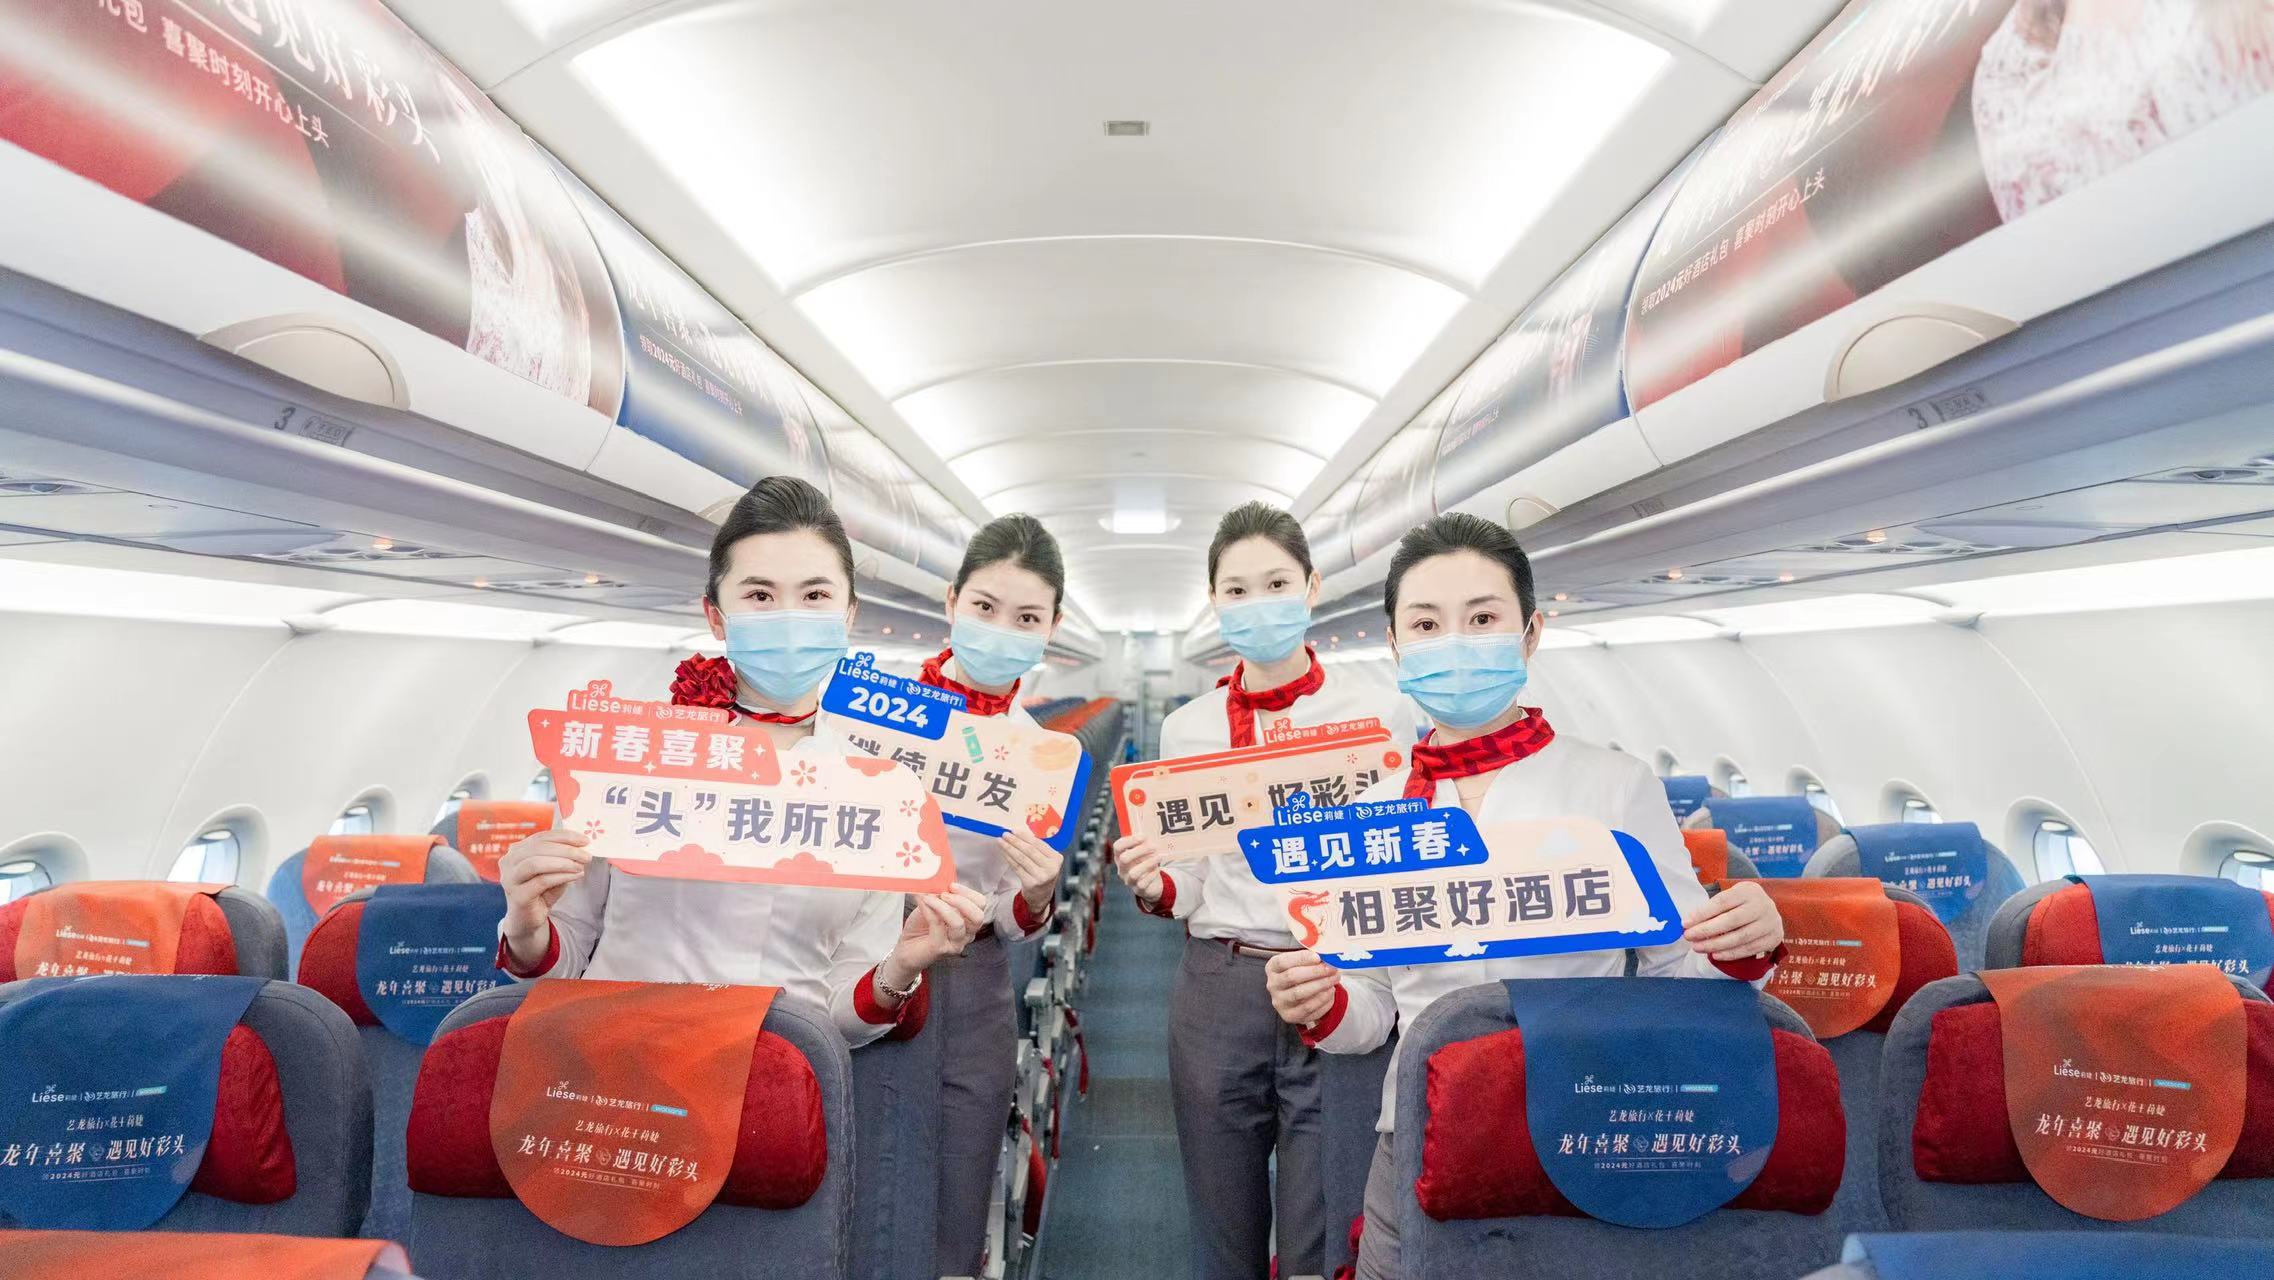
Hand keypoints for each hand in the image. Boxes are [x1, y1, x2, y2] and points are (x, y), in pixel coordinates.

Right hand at [498, 829, 591, 965]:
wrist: (528, 919)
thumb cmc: (541, 891)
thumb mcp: (553, 870)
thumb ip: (562, 856)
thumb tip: (581, 845)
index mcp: (516, 851)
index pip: (541, 837)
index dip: (564, 837)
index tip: (585, 840)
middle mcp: (508, 862)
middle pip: (538, 848)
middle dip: (566, 850)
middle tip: (586, 855)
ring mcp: (510, 879)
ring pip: (536, 863)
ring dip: (563, 862)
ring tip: (581, 866)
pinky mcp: (517, 895)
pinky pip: (541, 881)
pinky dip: (561, 876)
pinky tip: (575, 876)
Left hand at [887, 883, 990, 981]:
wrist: (906, 947)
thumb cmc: (922, 926)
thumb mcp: (933, 904)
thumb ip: (940, 894)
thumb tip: (939, 880)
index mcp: (968, 921)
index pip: (980, 905)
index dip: (968, 893)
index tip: (951, 885)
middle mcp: (966, 934)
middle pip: (978, 916)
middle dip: (962, 901)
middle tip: (944, 893)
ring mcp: (955, 943)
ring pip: (959, 924)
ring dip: (943, 907)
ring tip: (930, 898)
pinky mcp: (940, 949)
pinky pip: (938, 927)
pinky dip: (929, 911)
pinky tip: (922, 902)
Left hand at [1000, 829, 1063, 913]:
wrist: (1042, 895)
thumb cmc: (1043, 873)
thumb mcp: (1047, 860)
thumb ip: (1038, 849)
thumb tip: (1019, 833)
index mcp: (1056, 858)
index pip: (1039, 844)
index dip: (1025, 836)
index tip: (1014, 830)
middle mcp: (1051, 868)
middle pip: (1029, 850)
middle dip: (1015, 841)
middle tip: (1005, 834)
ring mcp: (1041, 876)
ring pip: (1021, 858)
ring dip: (1009, 848)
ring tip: (1001, 842)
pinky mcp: (1031, 883)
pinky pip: (1017, 868)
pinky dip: (1009, 858)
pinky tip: (1004, 853)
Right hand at [1112, 834, 1166, 904]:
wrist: (1151, 884)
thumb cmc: (1146, 864)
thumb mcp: (1143, 853)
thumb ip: (1143, 844)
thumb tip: (1146, 836)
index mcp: (1120, 857)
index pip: (1118, 847)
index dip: (1129, 840)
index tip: (1143, 837)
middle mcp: (1122, 869)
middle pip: (1124, 859)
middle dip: (1140, 850)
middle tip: (1154, 847)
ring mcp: (1128, 880)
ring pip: (1134, 873)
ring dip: (1148, 863)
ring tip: (1159, 857)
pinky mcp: (1138, 889)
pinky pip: (1143, 883)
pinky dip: (1152, 874)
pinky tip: (1157, 869)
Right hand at [1265, 950, 1341, 1026]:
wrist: (1300, 997)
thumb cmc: (1301, 973)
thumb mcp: (1301, 962)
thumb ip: (1311, 958)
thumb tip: (1327, 955)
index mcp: (1272, 968)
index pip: (1283, 962)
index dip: (1301, 958)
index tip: (1318, 957)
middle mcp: (1273, 985)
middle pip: (1292, 977)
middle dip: (1315, 972)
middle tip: (1332, 968)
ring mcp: (1280, 1002)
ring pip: (1300, 994)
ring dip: (1321, 985)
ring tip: (1334, 979)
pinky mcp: (1290, 1015)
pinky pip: (1308, 1008)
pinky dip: (1322, 1000)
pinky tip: (1331, 991)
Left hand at [1683, 880, 1783, 961]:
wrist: (1769, 911)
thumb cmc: (1742, 903)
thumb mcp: (1731, 897)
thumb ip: (1713, 907)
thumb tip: (1689, 922)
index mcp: (1748, 891)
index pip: (1722, 902)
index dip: (1702, 913)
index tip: (1685, 923)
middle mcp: (1762, 906)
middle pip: (1731, 921)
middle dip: (1706, 930)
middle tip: (1688, 937)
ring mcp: (1770, 923)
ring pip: (1740, 937)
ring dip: (1716, 945)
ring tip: (1698, 947)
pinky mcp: (1773, 938)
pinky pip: (1749, 949)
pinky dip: (1730, 954)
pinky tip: (1715, 955)